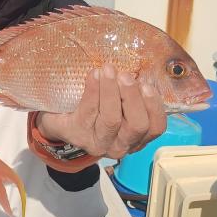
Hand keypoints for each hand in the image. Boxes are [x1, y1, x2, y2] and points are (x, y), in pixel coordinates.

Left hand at [36, 65, 166, 160]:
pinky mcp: (78, 134)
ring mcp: (98, 142)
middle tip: (125, 75)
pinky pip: (89, 110)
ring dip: (111, 91)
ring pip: (111, 119)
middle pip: (136, 125)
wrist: (61, 118)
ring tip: (108, 70)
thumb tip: (142, 71)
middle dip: (132, 97)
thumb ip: (132, 94)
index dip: (154, 106)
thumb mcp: (120, 104)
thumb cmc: (98, 108)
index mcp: (137, 138)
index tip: (147, 85)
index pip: (155, 127)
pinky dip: (93, 90)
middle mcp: (120, 146)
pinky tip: (94, 74)